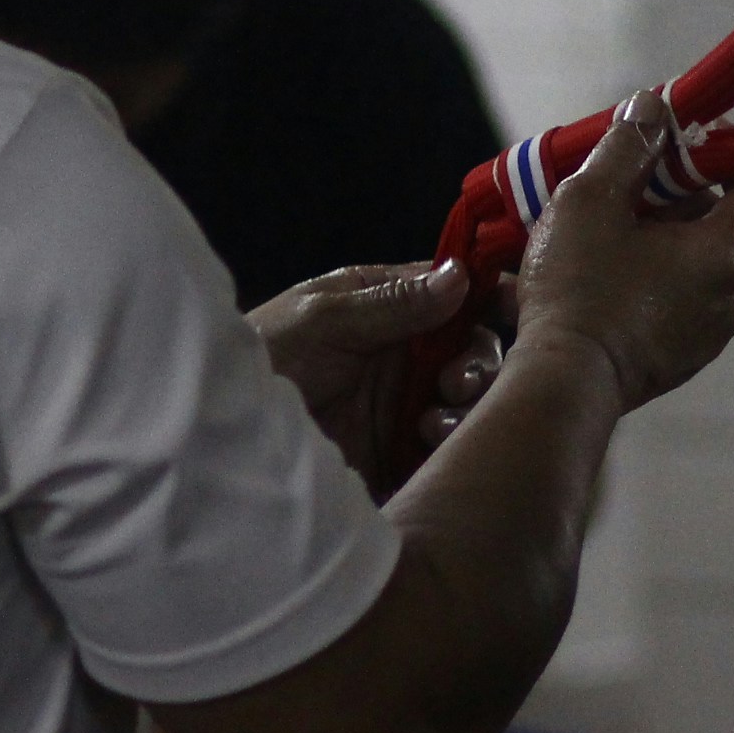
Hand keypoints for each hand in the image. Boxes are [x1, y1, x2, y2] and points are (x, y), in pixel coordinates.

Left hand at [249, 262, 499, 496]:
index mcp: (384, 306)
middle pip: (476, 347)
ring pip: (472, 399)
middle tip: (453, 381)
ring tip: (436, 418)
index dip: (494, 294)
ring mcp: (403, 406)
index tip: (520, 306)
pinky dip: (456, 444)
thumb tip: (461, 276)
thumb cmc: (256, 362)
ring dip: (470, 404)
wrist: (214, 443)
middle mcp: (402, 354)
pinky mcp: (402, 457)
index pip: (458, 292)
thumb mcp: (319, 320)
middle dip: (479, 360)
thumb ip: (391, 301)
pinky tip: (430, 443)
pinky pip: (451, 448)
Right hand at [514, 92, 733, 414]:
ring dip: (654, 237)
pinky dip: (643, 277)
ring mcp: (705, 335)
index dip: (728, 155)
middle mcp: (729, 298)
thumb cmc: (577, 290)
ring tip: (598, 228)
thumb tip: (654, 107)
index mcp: (723, 255)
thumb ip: (628, 145)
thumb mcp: (592, 198)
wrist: (560, 389)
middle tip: (622, 181)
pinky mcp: (675, 361)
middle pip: (719, 223)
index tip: (681, 140)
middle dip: (675, 194)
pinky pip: (670, 301)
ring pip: (691, 264)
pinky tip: (593, 272)